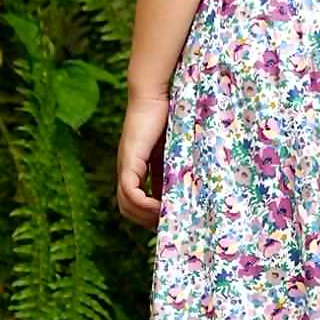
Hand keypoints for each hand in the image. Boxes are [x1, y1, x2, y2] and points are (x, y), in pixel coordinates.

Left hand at [116, 94, 169, 228]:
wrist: (153, 94)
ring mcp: (125, 166)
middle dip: (146, 222)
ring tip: (166, 219)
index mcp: (135, 168)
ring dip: (145, 216)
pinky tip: (160, 207)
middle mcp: (126, 170)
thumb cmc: (167, 114)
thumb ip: (176, 165)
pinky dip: (143, 204)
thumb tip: (194, 186)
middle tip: (168, 226)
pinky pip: (130, 191)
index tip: (169, 222)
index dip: (148, 216)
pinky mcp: (129, 160)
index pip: (133, 202)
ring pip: (125, 204)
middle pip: (126, 209)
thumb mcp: (175, 148)